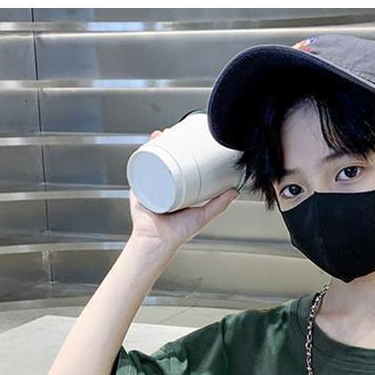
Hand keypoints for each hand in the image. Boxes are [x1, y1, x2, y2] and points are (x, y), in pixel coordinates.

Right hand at [127, 129, 239, 260]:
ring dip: (153, 145)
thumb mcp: (203, 215)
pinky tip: (145, 146)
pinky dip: (140, 156)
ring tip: (160, 135)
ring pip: (150, 161)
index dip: (180, 152)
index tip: (186, 140)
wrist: (157, 243)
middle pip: (162, 159)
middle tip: (172, 132)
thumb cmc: (177, 234)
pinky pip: (138, 169)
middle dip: (165, 143)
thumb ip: (220, 204)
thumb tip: (235, 190)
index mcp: (173, 191)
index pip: (176, 166)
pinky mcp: (138, 189)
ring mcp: (148, 187)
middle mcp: (160, 187)